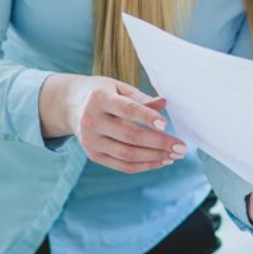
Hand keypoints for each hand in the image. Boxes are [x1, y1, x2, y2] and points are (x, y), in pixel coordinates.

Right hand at [39, 73, 185, 172]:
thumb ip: (140, 98)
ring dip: (155, 157)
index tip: (166, 124)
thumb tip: (164, 104)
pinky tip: (161, 161)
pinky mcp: (93, 155)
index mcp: (99, 99)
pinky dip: (144, 165)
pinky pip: (122, 165)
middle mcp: (91, 121)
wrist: (71, 104)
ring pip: (127, 154)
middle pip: (130, 136)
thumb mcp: (118, 87)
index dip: (146, 117)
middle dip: (159, 143)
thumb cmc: (103, 93)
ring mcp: (90, 141)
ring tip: (175, 156)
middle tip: (181, 147)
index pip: (126, 109)